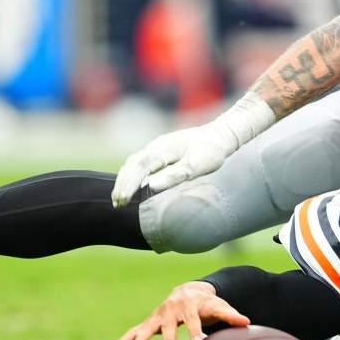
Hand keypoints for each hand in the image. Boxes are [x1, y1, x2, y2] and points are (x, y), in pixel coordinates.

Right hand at [109, 281, 249, 339]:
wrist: (189, 291)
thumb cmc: (208, 303)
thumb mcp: (220, 307)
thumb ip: (231, 315)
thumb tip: (247, 322)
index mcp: (189, 305)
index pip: (194, 320)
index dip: (196, 331)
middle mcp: (171, 309)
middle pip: (170, 325)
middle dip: (170, 339)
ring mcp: (158, 316)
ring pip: (147, 328)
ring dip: (141, 339)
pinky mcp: (150, 322)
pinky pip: (134, 331)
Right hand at [112, 93, 274, 207]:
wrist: (222, 134)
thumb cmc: (212, 151)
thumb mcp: (197, 166)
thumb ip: (175, 175)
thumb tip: (151, 186)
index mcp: (163, 149)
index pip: (138, 168)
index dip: (128, 184)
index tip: (121, 200)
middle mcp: (157, 146)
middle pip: (132, 165)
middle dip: (122, 185)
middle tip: (116, 204)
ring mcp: (158, 147)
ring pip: (134, 163)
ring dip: (125, 180)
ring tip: (120, 199)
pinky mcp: (162, 150)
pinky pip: (141, 162)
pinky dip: (132, 175)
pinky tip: (132, 186)